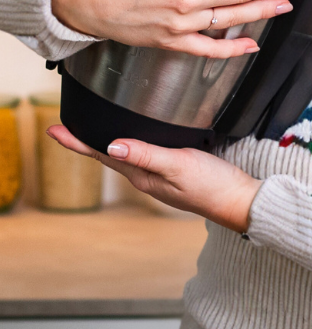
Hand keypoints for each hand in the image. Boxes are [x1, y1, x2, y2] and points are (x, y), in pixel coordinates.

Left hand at [47, 125, 259, 232]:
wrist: (241, 201)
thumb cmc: (213, 185)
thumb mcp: (179, 165)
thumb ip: (146, 154)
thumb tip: (110, 145)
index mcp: (142, 176)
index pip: (102, 156)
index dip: (77, 143)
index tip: (53, 131)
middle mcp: (146, 178)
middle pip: (108, 155)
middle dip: (85, 142)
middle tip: (63, 128)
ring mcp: (160, 176)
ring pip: (125, 155)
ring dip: (105, 143)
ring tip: (90, 132)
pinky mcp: (175, 172)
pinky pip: (144, 156)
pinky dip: (131, 144)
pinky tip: (134, 139)